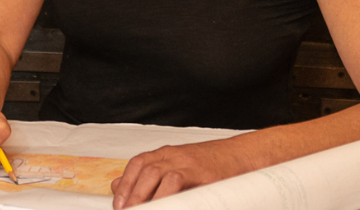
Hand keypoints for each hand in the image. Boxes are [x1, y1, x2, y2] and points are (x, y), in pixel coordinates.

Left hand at [111, 139, 250, 207]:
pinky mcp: (204, 174)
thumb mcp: (178, 166)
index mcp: (166, 154)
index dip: (125, 183)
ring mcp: (189, 163)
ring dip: (145, 195)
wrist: (242, 156)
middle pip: (145, 169)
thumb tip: (116, 185)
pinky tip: (166, 206)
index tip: (118, 203)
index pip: (138, 164)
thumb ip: (149, 176)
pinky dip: (168, 195)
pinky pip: (179, 182)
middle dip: (132, 192)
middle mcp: (174, 155)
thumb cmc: (211, 166)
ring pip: (159, 174)